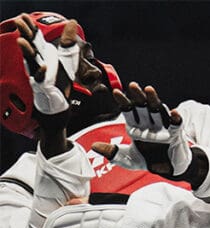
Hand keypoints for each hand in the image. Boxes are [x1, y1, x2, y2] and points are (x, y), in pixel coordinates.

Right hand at [13, 14, 80, 153]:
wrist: (58, 111)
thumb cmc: (60, 86)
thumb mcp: (67, 62)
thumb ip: (68, 43)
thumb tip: (72, 22)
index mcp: (44, 58)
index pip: (36, 41)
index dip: (31, 29)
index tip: (24, 16)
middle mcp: (39, 66)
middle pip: (32, 48)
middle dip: (26, 35)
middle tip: (20, 22)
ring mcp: (39, 78)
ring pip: (32, 64)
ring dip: (27, 53)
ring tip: (23, 41)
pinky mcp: (43, 91)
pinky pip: (41, 82)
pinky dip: (41, 74)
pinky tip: (44, 68)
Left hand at [92, 82, 191, 177]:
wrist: (167, 169)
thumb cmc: (148, 160)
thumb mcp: (127, 159)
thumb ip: (112, 152)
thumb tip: (94, 146)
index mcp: (137, 126)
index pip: (129, 110)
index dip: (123, 101)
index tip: (116, 92)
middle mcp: (149, 123)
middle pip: (143, 106)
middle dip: (138, 96)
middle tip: (132, 85)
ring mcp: (162, 127)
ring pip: (158, 110)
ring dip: (154, 100)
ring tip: (149, 89)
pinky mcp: (175, 134)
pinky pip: (176, 124)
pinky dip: (175, 119)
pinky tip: (174, 113)